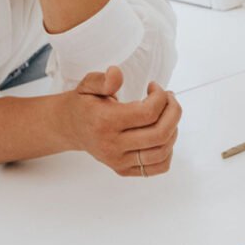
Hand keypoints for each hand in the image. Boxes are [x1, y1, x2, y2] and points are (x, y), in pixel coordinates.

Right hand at [53, 65, 182, 176]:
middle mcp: (112, 145)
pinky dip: (168, 151)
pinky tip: (162, 134)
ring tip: (167, 114)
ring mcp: (118, 161)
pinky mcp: (123, 170)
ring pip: (162, 151)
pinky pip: (158, 167)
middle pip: (160, 134)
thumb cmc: (83, 104)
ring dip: (173, 129)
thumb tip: (117, 74)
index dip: (160, 96)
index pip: (148, 113)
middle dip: (173, 111)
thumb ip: (103, 79)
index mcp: (105, 122)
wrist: (70, 128)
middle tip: (168, 98)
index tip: (154, 86)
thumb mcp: (87, 84)